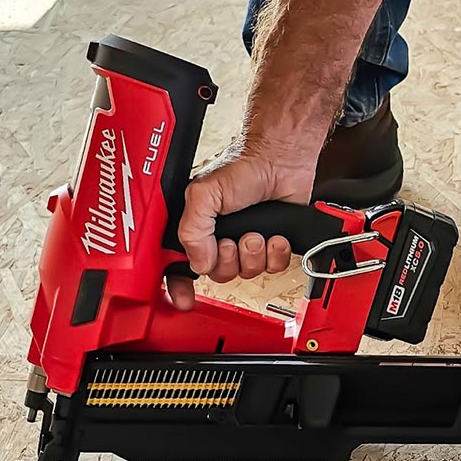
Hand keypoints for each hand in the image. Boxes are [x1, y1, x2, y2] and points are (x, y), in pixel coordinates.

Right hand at [166, 141, 315, 310]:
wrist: (281, 161)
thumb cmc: (242, 168)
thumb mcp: (204, 194)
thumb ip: (193, 230)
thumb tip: (199, 262)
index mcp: (197, 227)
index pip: (179, 265)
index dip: (179, 285)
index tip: (183, 299)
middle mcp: (219, 238)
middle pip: (218, 274)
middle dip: (228, 260)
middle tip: (233, 240)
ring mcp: (246, 243)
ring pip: (247, 273)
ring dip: (253, 255)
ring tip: (256, 234)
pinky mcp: (272, 246)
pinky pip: (273, 269)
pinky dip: (276, 254)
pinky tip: (275, 236)